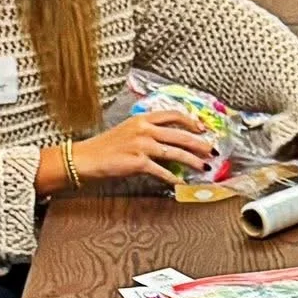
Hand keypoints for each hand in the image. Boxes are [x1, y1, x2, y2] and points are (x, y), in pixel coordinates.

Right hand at [75, 110, 217, 185]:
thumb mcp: (127, 131)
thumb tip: (168, 142)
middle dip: (199, 143)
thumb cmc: (105, 147)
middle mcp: (144, 129)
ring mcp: (141, 145)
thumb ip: (147, 132)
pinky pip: (162, 171)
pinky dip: (173, 178)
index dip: (191, 121)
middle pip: (180, 134)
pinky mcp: (138, 162)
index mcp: (142, 119)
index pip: (173, 115)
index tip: (202, 129)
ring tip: (203, 167)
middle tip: (211, 151)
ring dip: (192, 161)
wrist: (85, 158)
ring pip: (175, 152)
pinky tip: (181, 182)